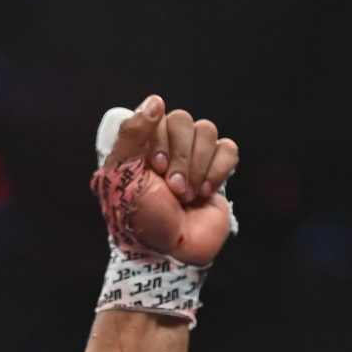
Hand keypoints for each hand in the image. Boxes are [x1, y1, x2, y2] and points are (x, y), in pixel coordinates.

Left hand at [101, 95, 239, 264]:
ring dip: (197, 166)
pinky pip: (228, 148)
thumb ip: (132, 135)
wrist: (170, 251)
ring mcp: (193, 158)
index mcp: (139, 147)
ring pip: (208, 131)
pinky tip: (205, 192)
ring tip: (186, 194)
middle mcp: (166, 148)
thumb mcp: (122, 176)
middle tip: (173, 187)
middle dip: (181, 156)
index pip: (158, 116)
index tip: (155, 169)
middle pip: (185, 120)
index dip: (161, 141)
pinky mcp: (217, 171)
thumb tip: (154, 100)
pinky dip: (218, 170)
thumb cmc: (140, 218)